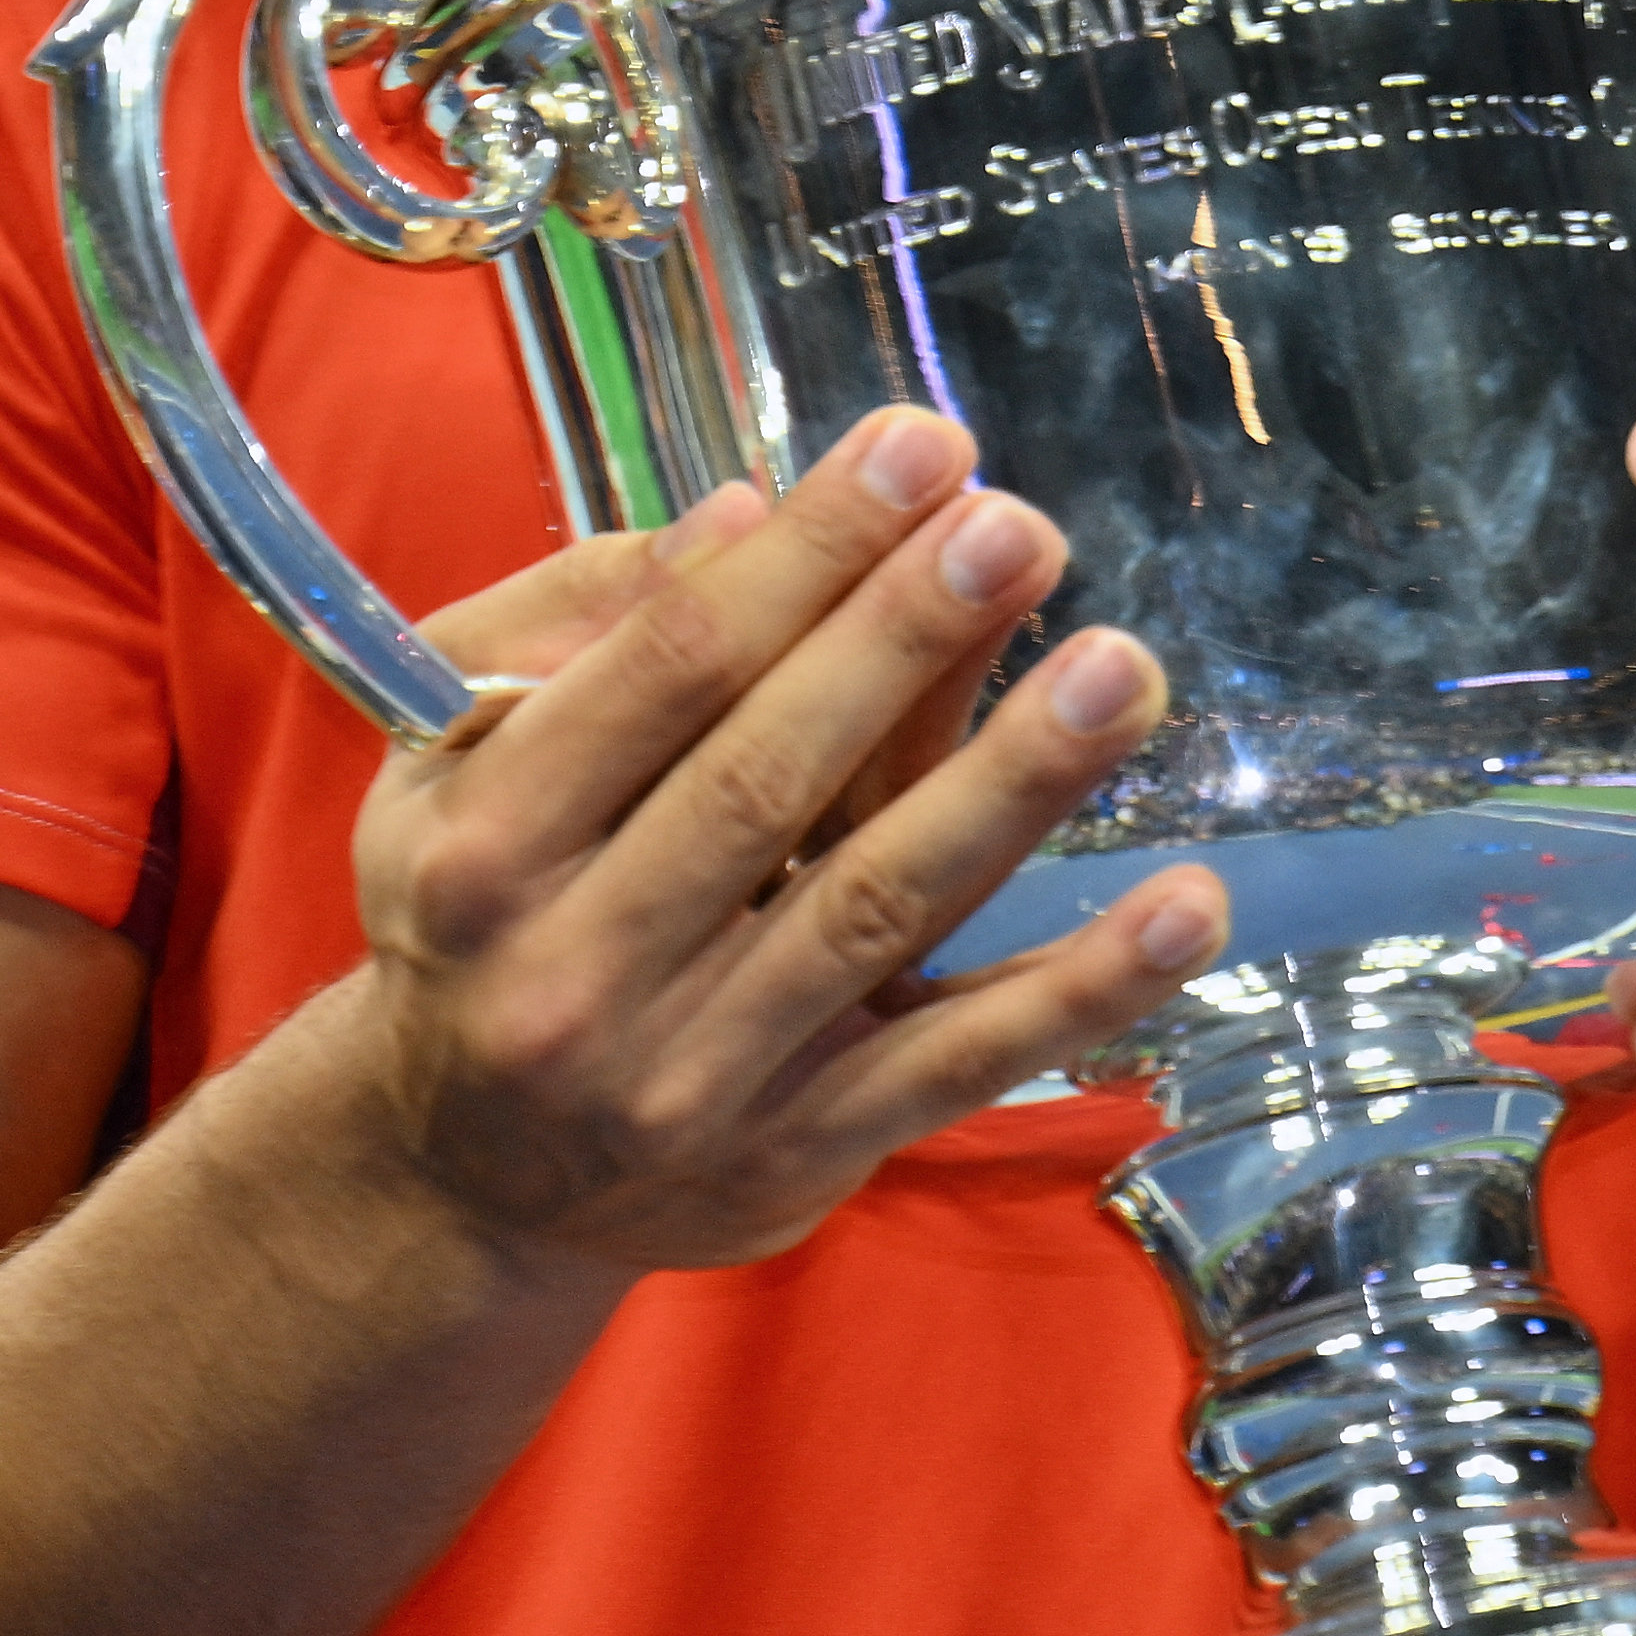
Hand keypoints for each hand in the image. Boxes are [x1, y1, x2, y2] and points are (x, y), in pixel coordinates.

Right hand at [345, 410, 1224, 1274]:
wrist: (459, 1185)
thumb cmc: (473, 919)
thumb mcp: (447, 765)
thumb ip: (579, 628)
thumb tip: (739, 516)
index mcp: (485, 848)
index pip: (666, 671)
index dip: (804, 553)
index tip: (918, 450)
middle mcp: (578, 970)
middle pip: (771, 777)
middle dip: (905, 637)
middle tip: (1019, 525)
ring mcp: (698, 1076)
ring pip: (878, 908)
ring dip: (1014, 784)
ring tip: (1122, 668)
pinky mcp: (802, 1153)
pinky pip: (961, 1059)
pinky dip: (1084, 986)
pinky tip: (1188, 905)